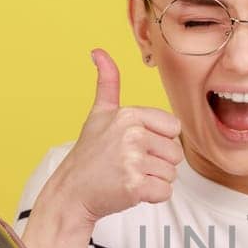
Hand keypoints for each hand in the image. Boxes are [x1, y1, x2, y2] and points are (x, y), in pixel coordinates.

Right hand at [44, 48, 183, 225]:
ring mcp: (132, 161)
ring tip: (129, 176)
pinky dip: (152, 196)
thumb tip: (98, 51)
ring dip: (154, 180)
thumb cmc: (89, 154)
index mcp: (129, 115)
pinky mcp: (134, 186)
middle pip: (176, 152)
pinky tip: (131, 190)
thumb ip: (107, 83)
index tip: (136, 146)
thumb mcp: (99, 114)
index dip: (159, 140)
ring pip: (171, 174)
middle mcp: (132, 135)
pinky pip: (165, 192)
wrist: (71, 192)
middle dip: (158, 163)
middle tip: (130, 164)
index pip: (174, 128)